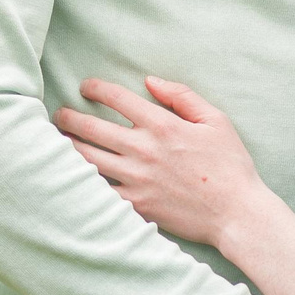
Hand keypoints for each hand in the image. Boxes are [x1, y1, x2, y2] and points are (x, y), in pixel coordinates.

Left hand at [54, 76, 266, 245]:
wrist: (236, 213)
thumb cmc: (229, 166)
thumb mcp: (215, 120)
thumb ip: (182, 96)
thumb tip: (151, 81)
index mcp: (161, 125)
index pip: (116, 98)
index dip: (95, 88)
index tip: (85, 86)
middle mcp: (143, 149)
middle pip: (92, 127)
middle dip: (69, 116)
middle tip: (60, 113)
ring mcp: (136, 178)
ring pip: (87, 158)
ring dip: (68, 145)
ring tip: (58, 139)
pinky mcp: (134, 204)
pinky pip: (98, 190)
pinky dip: (81, 180)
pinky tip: (71, 173)